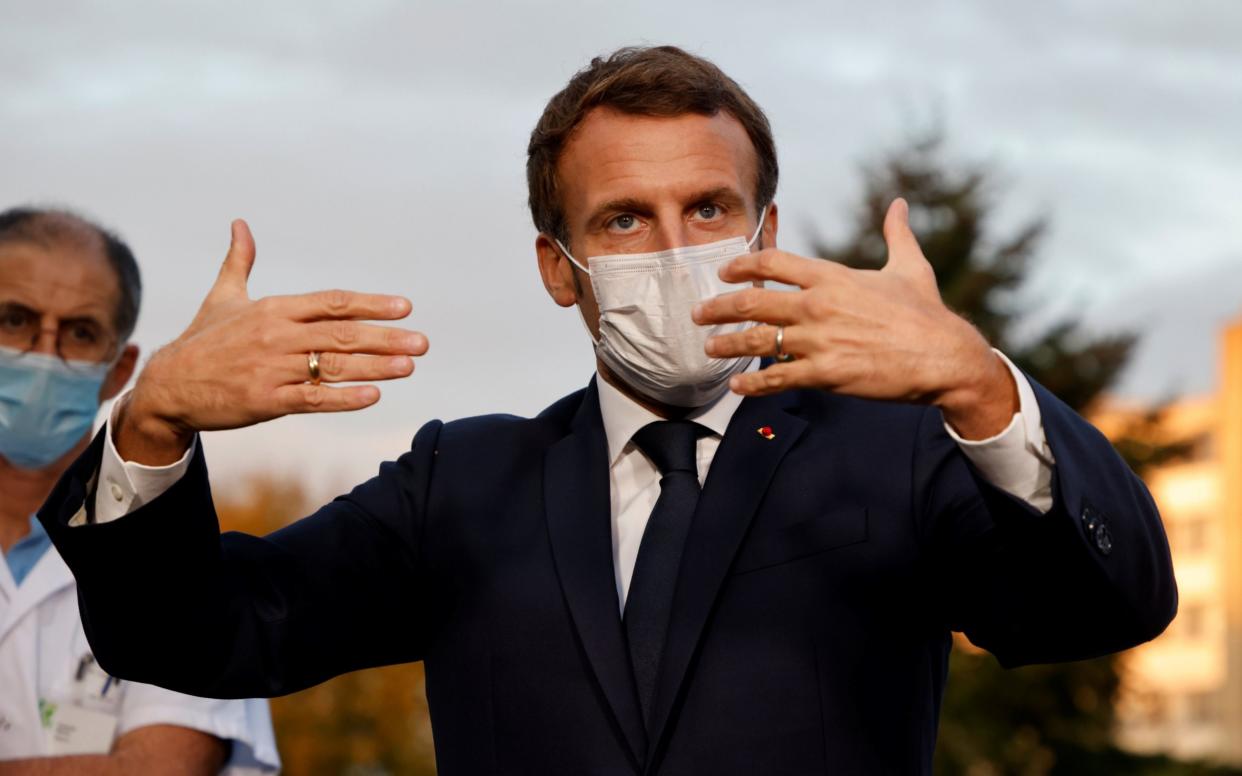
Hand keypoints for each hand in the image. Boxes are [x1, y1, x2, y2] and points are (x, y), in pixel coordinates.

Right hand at [117, 220, 428, 463]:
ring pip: (333, 367)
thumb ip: (239, 261)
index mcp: (273, 309)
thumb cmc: (202, 339)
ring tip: (409, 366)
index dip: (370, 304)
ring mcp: (273, 369)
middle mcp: (277, 336)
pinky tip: (373, 395)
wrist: (167, 385)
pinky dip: (344, 398)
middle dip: (386, 338)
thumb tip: (240, 224)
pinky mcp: (266, 400)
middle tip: (422, 343)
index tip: (404, 307)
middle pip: (342, 335)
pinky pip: (312, 399)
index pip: (332, 302)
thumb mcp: (223, 296)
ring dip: (375, 366)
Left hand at [692, 199, 1015, 438]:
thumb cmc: (926, 313)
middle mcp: (818, 305)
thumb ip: (896, 234)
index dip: (741, 266)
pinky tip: (737, 386)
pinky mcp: (825, 373)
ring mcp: (819, 339)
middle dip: (717, 307)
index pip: (772, 263)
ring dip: (726, 343)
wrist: (944, 356)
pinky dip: (753, 383)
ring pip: (757, 340)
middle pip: (751, 302)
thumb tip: (899, 204)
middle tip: (698, 313)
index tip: (725, 272)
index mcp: (832, 277)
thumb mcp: (909, 267)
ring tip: (708, 347)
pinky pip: (777, 377)